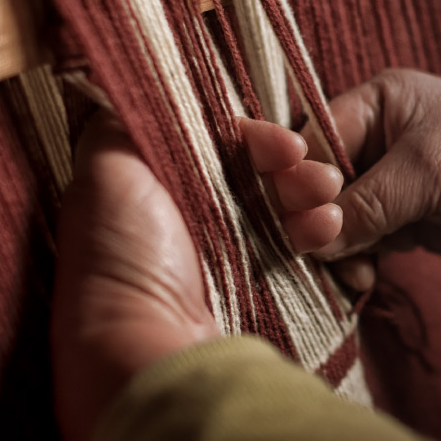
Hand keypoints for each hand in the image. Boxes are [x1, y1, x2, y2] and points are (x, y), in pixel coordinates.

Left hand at [51, 113, 344, 440]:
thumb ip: (127, 122)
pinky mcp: (269, 297)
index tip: (287, 145)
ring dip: (317, 204)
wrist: (153, 354)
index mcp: (165, 188)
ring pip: (291, 213)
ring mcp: (238, 263)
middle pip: (266, 178)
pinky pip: (308, 256)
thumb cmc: (123, 263)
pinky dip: (325, 240)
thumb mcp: (108, 169)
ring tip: (328, 214)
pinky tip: (332, 235)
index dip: (261, 140)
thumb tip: (141, 86)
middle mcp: (200, 222)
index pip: (228, 146)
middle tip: (321, 181)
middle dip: (301, 171)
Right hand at [311, 69, 440, 266]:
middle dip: (311, 220)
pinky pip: (355, 246)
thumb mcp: (430, 171)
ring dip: (333, 252)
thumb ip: (368, 203)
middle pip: (307, 185)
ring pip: (327, 223)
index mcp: (373, 105)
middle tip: (330, 247)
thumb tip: (308, 239)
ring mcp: (385, 185)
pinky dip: (355, 265)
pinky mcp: (400, 222)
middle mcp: (371, 141)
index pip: (305, 141)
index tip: (311, 210)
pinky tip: (367, 279)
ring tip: (358, 270)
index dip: (293, 178)